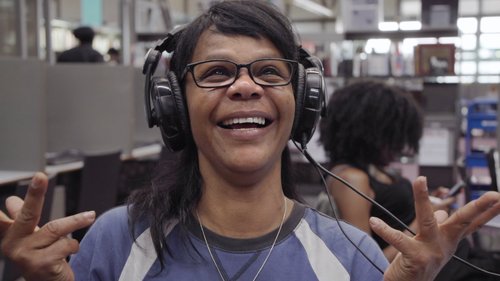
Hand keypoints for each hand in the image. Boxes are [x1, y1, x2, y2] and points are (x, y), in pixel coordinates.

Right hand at [0, 172, 95, 280]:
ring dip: (76, 221)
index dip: (0, 211)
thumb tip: (11, 200)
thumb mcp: (31, 236)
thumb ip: (22, 217)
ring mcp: (25, 256)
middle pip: (27, 215)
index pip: (0, 219)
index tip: (5, 196)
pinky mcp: (42, 265)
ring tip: (89, 216)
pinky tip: (69, 251)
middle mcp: (12, 246)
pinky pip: (66, 244)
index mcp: (8, 235)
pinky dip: (73, 244)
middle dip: (35, 194)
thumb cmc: (40, 257)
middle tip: (40, 177)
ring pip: (55, 229)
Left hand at [370, 176, 499, 280]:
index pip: (472, 224)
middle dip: (477, 207)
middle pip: (461, 222)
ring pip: (428, 220)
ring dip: (422, 198)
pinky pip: (398, 240)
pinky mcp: (414, 258)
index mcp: (449, 241)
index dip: (487, 212)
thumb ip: (437, 227)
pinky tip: (375, 221)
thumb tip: (441, 212)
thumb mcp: (430, 245)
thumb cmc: (417, 264)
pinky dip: (385, 230)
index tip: (498, 198)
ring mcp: (430, 252)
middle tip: (493, 195)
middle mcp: (444, 245)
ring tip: (419, 180)